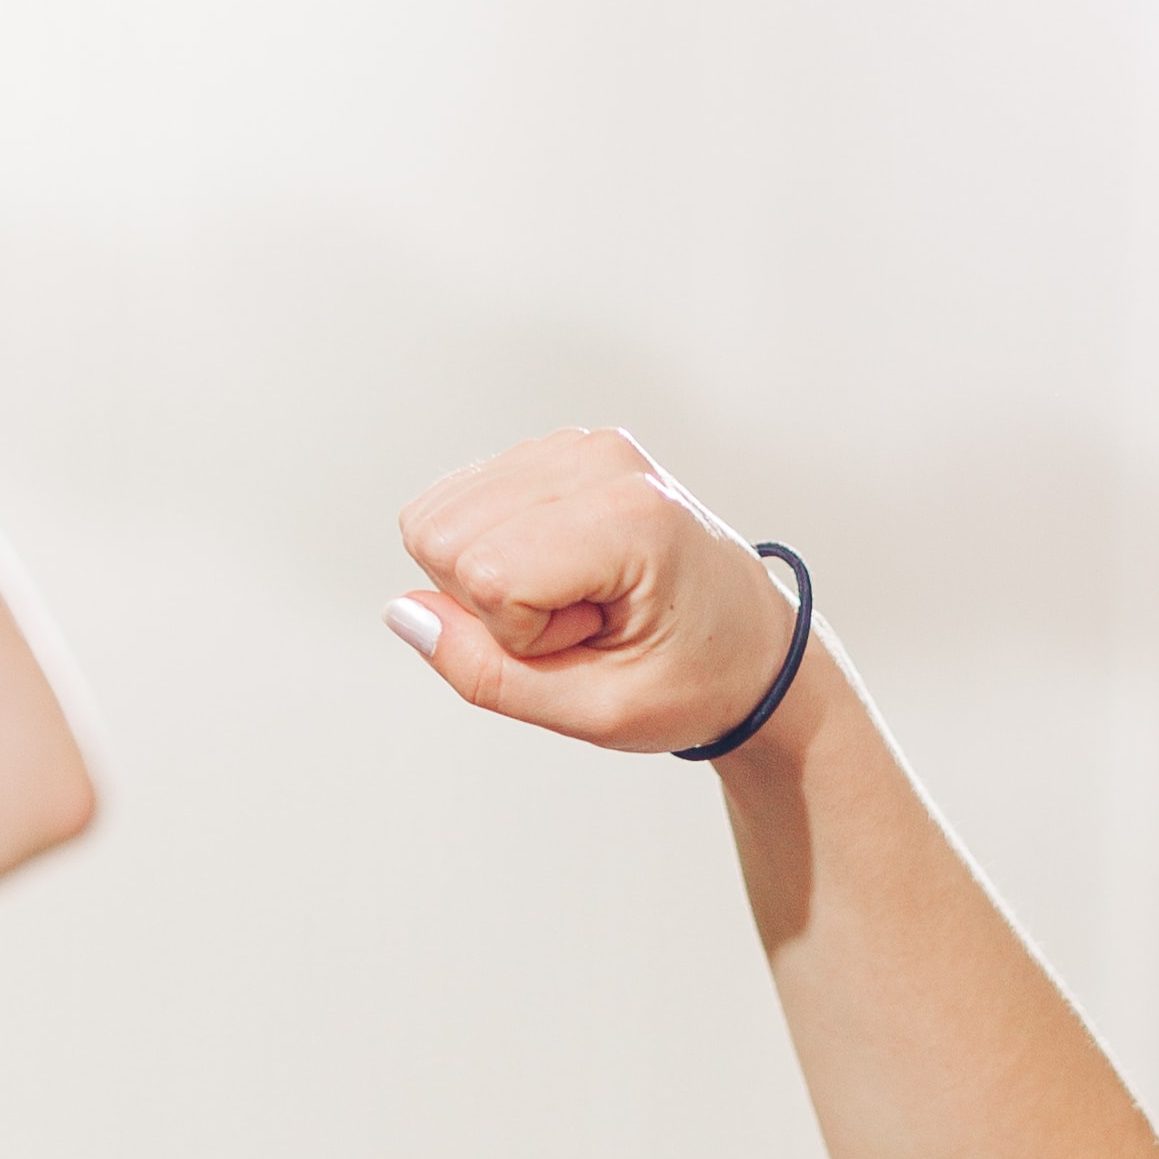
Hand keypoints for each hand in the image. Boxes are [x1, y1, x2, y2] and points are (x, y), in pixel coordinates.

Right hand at [387, 426, 799, 755]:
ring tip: (580, 601)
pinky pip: (459, 506)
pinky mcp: (553, 449)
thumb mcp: (599, 714)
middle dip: (494, 604)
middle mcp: (597, 457)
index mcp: (627, 515)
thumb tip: (403, 613)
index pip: (488, 575)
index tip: (594, 642)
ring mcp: (574, 443)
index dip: (521, 638)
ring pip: (436, 517)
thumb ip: (490, 677)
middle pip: (440, 534)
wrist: (755, 647)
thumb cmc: (693, 682)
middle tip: (583, 624)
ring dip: (493, 580)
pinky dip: (498, 554)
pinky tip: (567, 575)